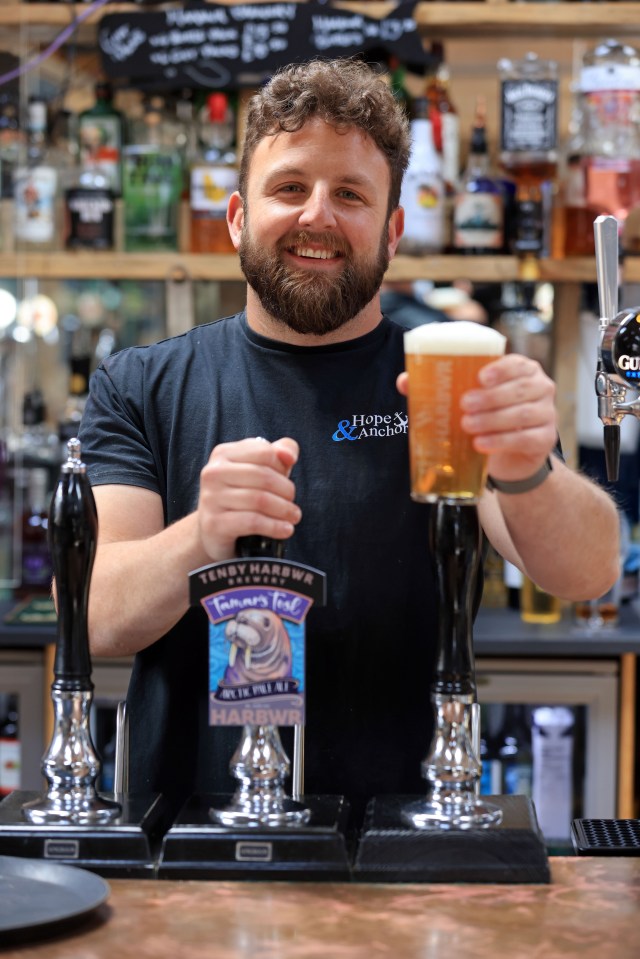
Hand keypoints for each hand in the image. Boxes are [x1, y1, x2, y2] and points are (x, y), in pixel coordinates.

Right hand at [197, 437, 301, 560]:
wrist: (214, 530)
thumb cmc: (242, 494)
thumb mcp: (260, 469)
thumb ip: (279, 453)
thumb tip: (289, 456)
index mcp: (223, 454)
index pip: (265, 452)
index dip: (283, 468)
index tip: (287, 482)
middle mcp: (213, 473)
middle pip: (264, 476)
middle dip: (287, 491)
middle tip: (293, 505)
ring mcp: (211, 498)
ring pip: (260, 500)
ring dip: (284, 510)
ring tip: (293, 517)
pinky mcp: (214, 523)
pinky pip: (252, 522)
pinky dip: (274, 526)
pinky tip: (286, 530)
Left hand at [397, 354, 557, 482]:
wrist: (512, 454)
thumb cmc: (489, 415)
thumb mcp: (470, 399)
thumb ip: (441, 387)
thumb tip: (404, 381)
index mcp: (522, 370)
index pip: (517, 363)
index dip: (501, 368)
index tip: (480, 377)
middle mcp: (540, 387)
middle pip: (520, 389)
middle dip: (491, 397)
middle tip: (464, 405)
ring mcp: (546, 413)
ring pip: (524, 414)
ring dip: (493, 420)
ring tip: (468, 426)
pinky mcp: (545, 439)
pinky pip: (526, 438)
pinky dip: (501, 441)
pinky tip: (481, 445)